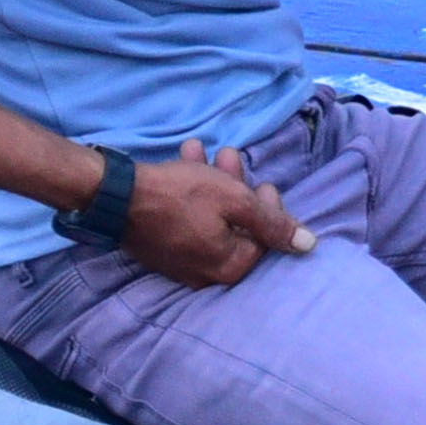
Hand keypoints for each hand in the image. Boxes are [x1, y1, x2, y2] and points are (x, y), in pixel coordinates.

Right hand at [120, 138, 314, 286]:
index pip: (266, 241)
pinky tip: (188, 159)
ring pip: (210, 218)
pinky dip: (193, 191)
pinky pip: (188, 220)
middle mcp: (206, 273)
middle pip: (237, 228)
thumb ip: (273, 224)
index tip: (263, 183)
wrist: (115, 196)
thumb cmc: (181, 196)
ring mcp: (182, 262)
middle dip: (238, 187)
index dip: (269, 208)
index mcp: (229, 268)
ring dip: (214, 181)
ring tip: (205, 151)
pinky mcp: (164, 248)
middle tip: (231, 158)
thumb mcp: (235, 202)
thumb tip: (309, 245)